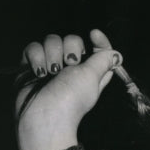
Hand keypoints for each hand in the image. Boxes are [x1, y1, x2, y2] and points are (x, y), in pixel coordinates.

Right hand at [16, 29, 121, 149]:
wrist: (43, 115)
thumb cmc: (71, 100)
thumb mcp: (92, 78)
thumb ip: (102, 62)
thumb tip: (116, 54)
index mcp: (91, 72)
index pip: (98, 50)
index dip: (99, 41)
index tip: (93, 34)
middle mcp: (72, 68)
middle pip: (72, 39)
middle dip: (70, 48)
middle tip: (69, 64)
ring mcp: (51, 65)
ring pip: (51, 41)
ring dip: (52, 54)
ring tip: (52, 73)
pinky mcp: (33, 66)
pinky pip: (33, 47)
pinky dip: (36, 57)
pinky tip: (39, 72)